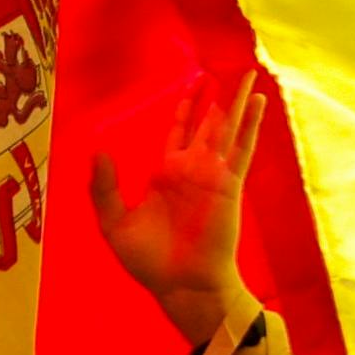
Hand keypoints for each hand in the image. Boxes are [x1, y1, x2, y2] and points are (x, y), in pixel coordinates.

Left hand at [91, 57, 263, 349]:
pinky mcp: (228, 185)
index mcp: (168, 173)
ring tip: (250, 74)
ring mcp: (212, 175)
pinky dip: (250, 124)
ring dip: (238, 101)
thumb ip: (104, 186)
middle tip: (222, 69)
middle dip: (214, 96)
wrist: (181, 285)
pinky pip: (242, 148)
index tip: (195, 82)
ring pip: (228, 128)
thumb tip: (97, 148)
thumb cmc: (149, 261)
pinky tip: (257, 102)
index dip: (187, 105)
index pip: (180, 129)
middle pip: (207, 122)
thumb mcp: (114, 222)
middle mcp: (193, 169)